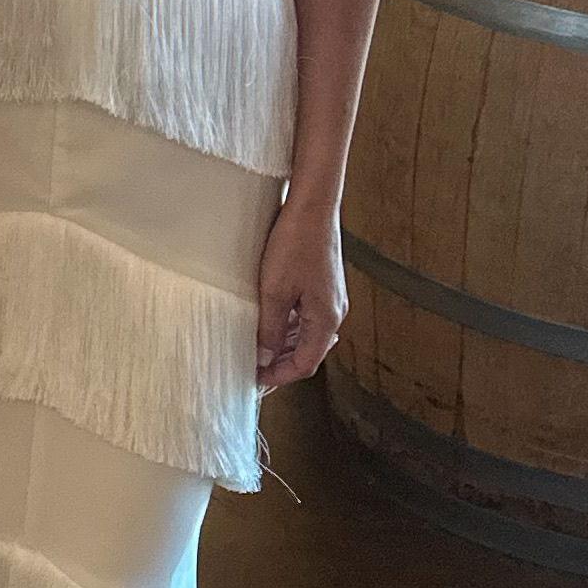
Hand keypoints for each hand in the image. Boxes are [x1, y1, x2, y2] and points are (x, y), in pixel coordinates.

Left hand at [256, 202, 344, 389]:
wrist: (312, 206)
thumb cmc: (296, 244)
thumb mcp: (275, 291)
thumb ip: (269, 328)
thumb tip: (263, 357)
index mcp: (326, 320)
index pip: (304, 364)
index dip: (278, 376)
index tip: (255, 381)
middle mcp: (334, 313)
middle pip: (308, 352)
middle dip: (281, 364)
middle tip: (253, 369)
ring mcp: (331, 298)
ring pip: (307, 335)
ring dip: (284, 346)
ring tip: (257, 350)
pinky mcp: (324, 285)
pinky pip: (307, 317)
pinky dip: (289, 327)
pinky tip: (270, 323)